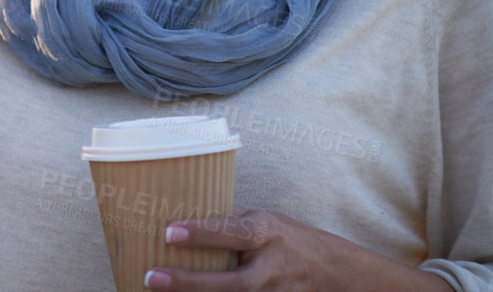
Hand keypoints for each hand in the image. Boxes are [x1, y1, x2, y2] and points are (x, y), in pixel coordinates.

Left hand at [144, 209, 451, 290]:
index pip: (231, 232)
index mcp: (268, 233)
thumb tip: (183, 209)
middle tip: (151, 277)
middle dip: (189, 281)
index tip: (168, 231)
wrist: (342, 275)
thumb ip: (230, 219)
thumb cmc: (293, 240)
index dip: (200, 232)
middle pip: (229, 282)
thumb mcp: (266, 220)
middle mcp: (271, 268)